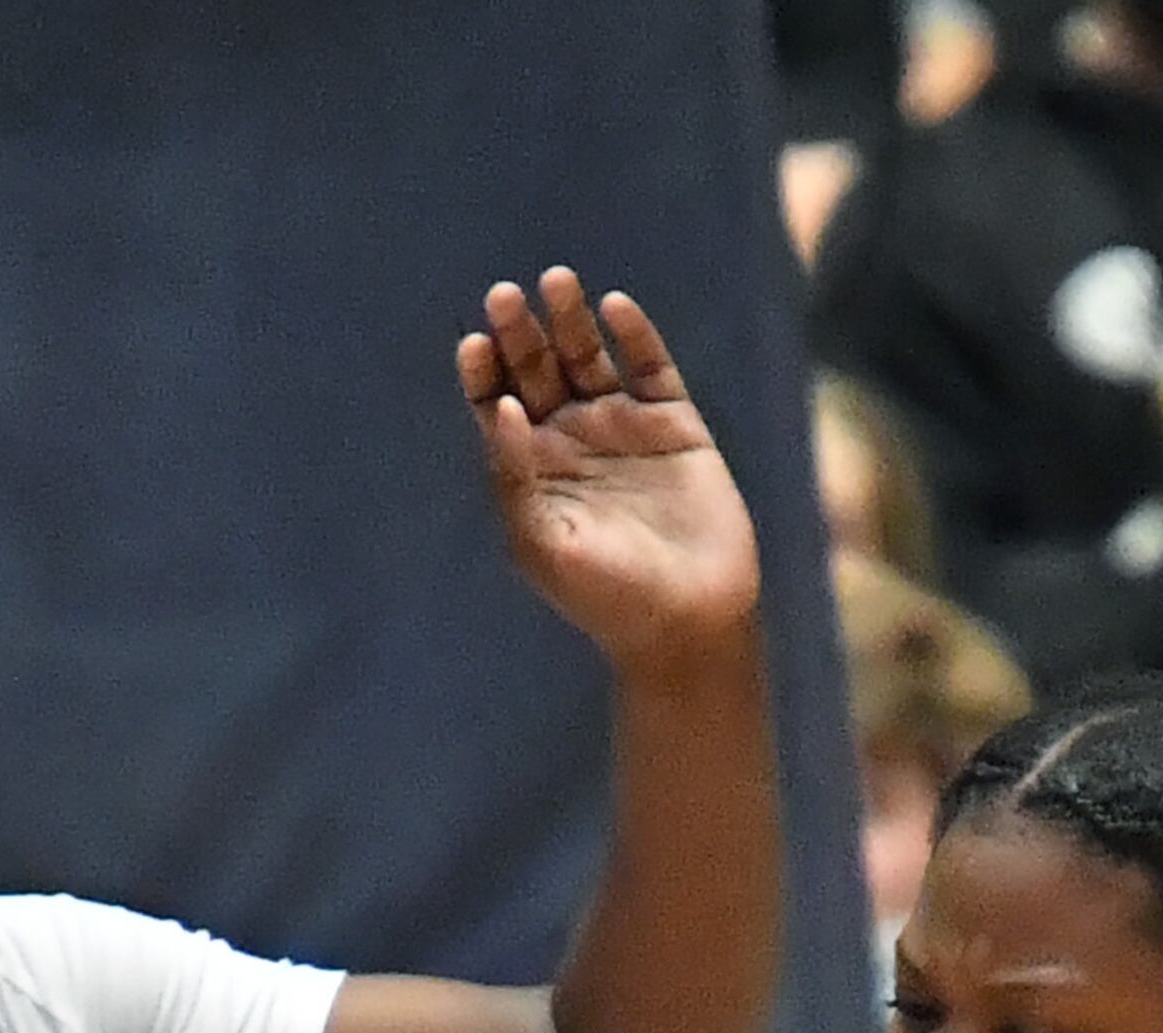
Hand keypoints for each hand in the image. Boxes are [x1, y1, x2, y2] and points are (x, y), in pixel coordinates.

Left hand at [464, 267, 759, 666]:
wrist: (688, 621)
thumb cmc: (604, 594)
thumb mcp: (543, 541)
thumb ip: (515, 475)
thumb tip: (501, 407)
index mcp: (531, 468)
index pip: (495, 402)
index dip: (483, 370)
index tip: (475, 345)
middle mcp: (572, 440)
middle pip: (536, 368)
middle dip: (519, 332)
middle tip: (504, 298)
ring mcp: (623, 429)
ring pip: (589, 357)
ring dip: (570, 320)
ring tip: (555, 281)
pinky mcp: (675, 427)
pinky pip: (651, 368)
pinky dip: (635, 336)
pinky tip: (616, 309)